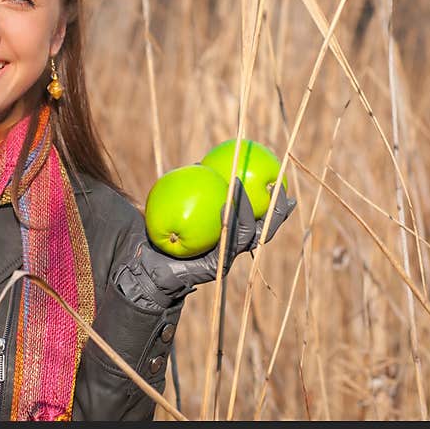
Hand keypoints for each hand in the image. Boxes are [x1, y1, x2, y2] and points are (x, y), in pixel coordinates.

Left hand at [116, 180, 296, 308]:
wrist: (147, 264)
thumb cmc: (161, 234)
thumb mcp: (178, 206)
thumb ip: (193, 190)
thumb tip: (200, 162)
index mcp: (232, 236)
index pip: (260, 219)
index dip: (275, 205)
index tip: (283, 183)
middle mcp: (233, 248)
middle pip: (265, 231)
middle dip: (277, 213)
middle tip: (282, 191)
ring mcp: (226, 258)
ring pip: (249, 235)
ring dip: (250, 209)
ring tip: (244, 187)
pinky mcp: (216, 266)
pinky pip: (226, 241)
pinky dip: (228, 220)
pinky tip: (225, 203)